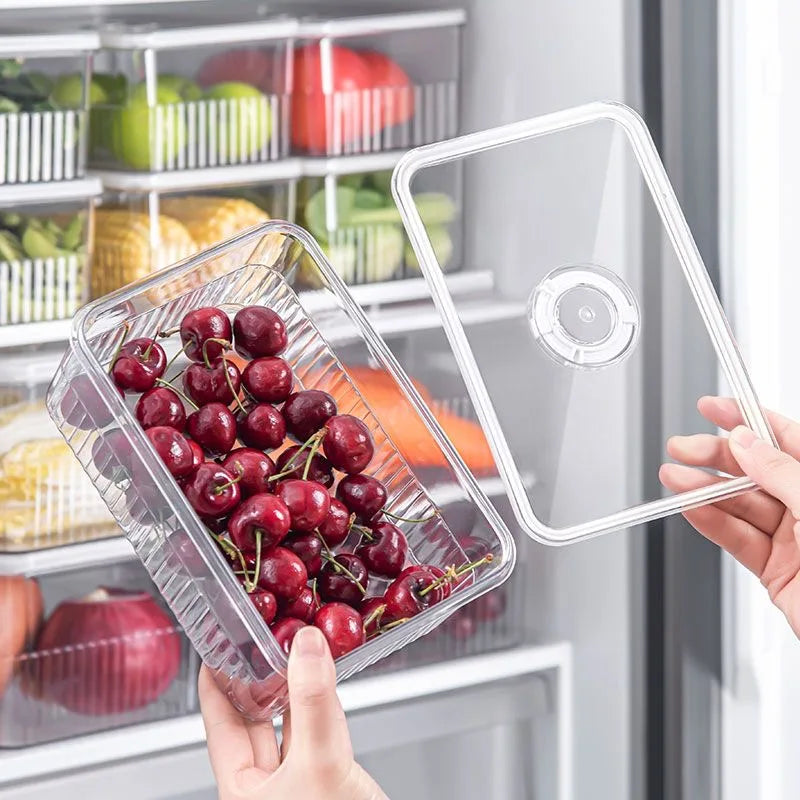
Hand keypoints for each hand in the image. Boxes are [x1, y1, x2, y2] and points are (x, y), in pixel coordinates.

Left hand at [199, 625, 387, 799]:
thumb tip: (306, 647)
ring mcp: (298, 785)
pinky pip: (318, 734)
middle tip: (260, 639)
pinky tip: (325, 686)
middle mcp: (265, 788)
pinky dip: (321, 706)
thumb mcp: (319, 764)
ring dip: (294, 689)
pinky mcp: (329, 783)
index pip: (219, 724)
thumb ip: (313, 703)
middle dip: (258, 679)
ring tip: (292, 652)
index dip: (215, 683)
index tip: (215, 647)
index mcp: (242, 789)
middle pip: (254, 720)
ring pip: (289, 725)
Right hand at [660, 395, 799, 638]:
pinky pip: (737, 540)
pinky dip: (710, 523)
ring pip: (741, 506)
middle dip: (716, 456)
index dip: (747, 419)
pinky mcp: (779, 571)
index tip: (713, 408)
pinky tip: (691, 507)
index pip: (787, 438)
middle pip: (756, 471)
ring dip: (704, 491)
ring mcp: (797, 540)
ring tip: (676, 478)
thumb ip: (781, 472)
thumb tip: (746, 442)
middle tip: (684, 447)